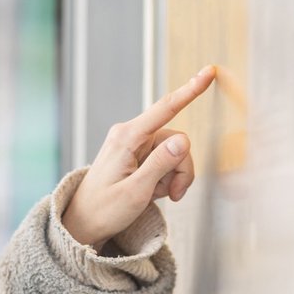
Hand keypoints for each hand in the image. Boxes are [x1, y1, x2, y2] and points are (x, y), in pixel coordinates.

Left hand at [60, 66, 216, 248]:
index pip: (165, 108)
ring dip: (173, 176)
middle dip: (181, 169)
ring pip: (174, 152)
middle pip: (176, 141)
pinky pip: (165, 159)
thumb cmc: (104, 210)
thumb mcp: (136, 191)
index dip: (190, 90)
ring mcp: (134, 143)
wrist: (84, 222)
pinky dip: (166, 178)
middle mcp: (130, 134)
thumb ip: (160, 164)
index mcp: (126, 138)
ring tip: (158, 195)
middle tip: (173, 195)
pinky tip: (153, 191)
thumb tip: (183, 140)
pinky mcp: (137, 153)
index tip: (208, 71)